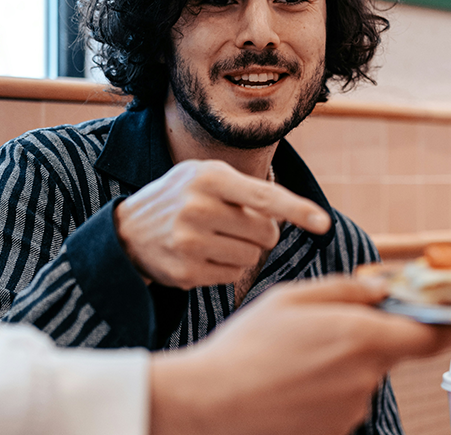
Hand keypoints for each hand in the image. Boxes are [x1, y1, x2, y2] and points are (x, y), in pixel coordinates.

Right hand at [114, 160, 330, 288]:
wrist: (126, 232)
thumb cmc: (179, 198)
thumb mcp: (206, 175)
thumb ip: (248, 189)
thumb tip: (292, 214)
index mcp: (210, 177)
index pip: (266, 197)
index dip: (299, 210)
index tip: (324, 223)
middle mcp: (198, 207)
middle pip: (266, 233)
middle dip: (261, 232)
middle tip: (234, 224)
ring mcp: (189, 242)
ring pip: (252, 257)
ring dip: (243, 250)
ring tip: (213, 238)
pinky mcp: (185, 273)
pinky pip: (233, 275)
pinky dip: (226, 267)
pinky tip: (202, 255)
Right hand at [149, 277, 450, 434]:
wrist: (208, 404)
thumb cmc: (246, 346)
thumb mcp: (292, 298)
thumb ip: (346, 290)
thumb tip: (382, 288)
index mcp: (360, 338)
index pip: (432, 336)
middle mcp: (365, 377)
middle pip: (389, 352)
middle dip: (371, 338)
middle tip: (327, 330)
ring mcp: (350, 410)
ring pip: (362, 377)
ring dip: (343, 364)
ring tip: (296, 359)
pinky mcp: (334, 432)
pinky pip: (343, 401)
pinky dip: (327, 389)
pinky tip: (292, 381)